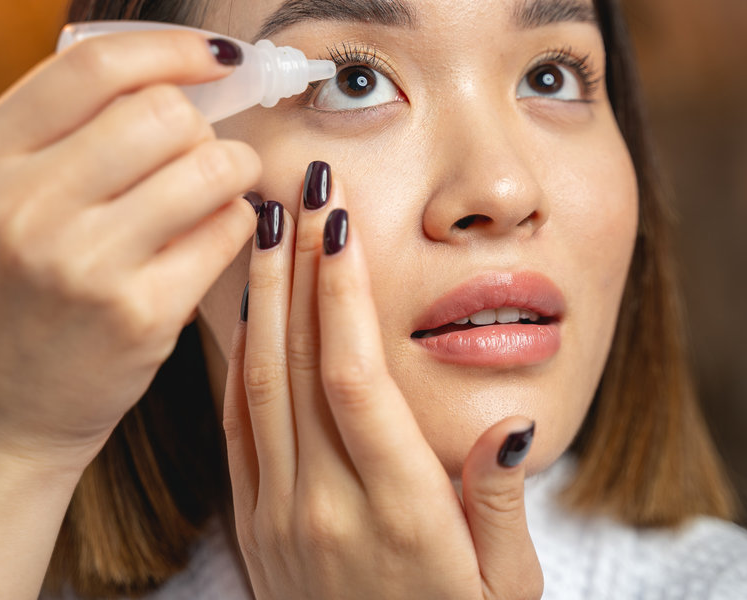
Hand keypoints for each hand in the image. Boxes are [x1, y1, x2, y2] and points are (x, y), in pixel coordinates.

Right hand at [0, 29, 260, 473]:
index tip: (219, 56)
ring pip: (211, 166)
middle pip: (164, 113)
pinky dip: (236, 224)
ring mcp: (81, 263)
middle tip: (199, 154)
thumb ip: (61, 129)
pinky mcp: (139, 313)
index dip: (174, 48)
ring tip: (214, 194)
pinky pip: (230, 228)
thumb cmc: (12, 292)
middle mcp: (21, 206)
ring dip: (232, 171)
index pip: (95, 66)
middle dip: (202, 126)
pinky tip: (210, 240)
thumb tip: (182, 66)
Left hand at [216, 164, 543, 599]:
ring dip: (259, 299)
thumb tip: (509, 421)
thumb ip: (497, 504)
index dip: (342, 294)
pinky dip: (237, 360)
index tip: (338, 223)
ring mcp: (280, 518)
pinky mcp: (253, 528)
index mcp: (399, 514)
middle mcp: (327, 509)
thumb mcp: (507, 588)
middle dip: (294, 268)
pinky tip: (244, 307)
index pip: (356, 380)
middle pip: (298, 365)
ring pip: (258, 387)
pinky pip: (237, 429)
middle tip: (295, 186)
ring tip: (259, 223)